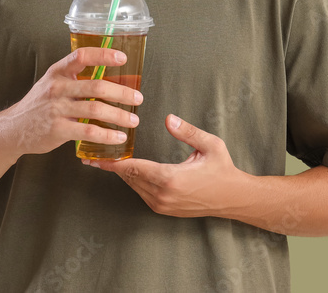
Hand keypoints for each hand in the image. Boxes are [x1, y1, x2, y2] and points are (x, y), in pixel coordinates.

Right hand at [5, 47, 142, 155]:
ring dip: (119, 115)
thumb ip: (74, 78)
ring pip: (96, 110)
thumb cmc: (39, 105)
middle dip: (122, 92)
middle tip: (138, 98)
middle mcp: (57, 88)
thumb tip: (109, 76)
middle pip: (96, 86)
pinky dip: (107, 135)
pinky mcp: (58, 130)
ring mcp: (56, 109)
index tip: (122, 58)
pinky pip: (89, 132)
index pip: (82, 56)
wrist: (14, 129)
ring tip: (133, 120)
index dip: (103, 55)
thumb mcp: (52, 83)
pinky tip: (119, 137)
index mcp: (58, 72)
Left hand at [83, 114, 247, 217]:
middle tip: (93, 152)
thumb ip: (188, 131)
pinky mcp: (163, 209)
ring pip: (133, 185)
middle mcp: (162, 195)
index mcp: (170, 178)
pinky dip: (132, 180)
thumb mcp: (210, 146)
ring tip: (106, 158)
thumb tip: (169, 118)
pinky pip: (141, 192)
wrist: (233, 199)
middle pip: (129, 177)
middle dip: (112, 165)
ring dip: (121, 172)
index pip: (133, 168)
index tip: (94, 157)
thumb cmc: (223, 170)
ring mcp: (162, 204)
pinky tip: (127, 169)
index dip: (112, 162)